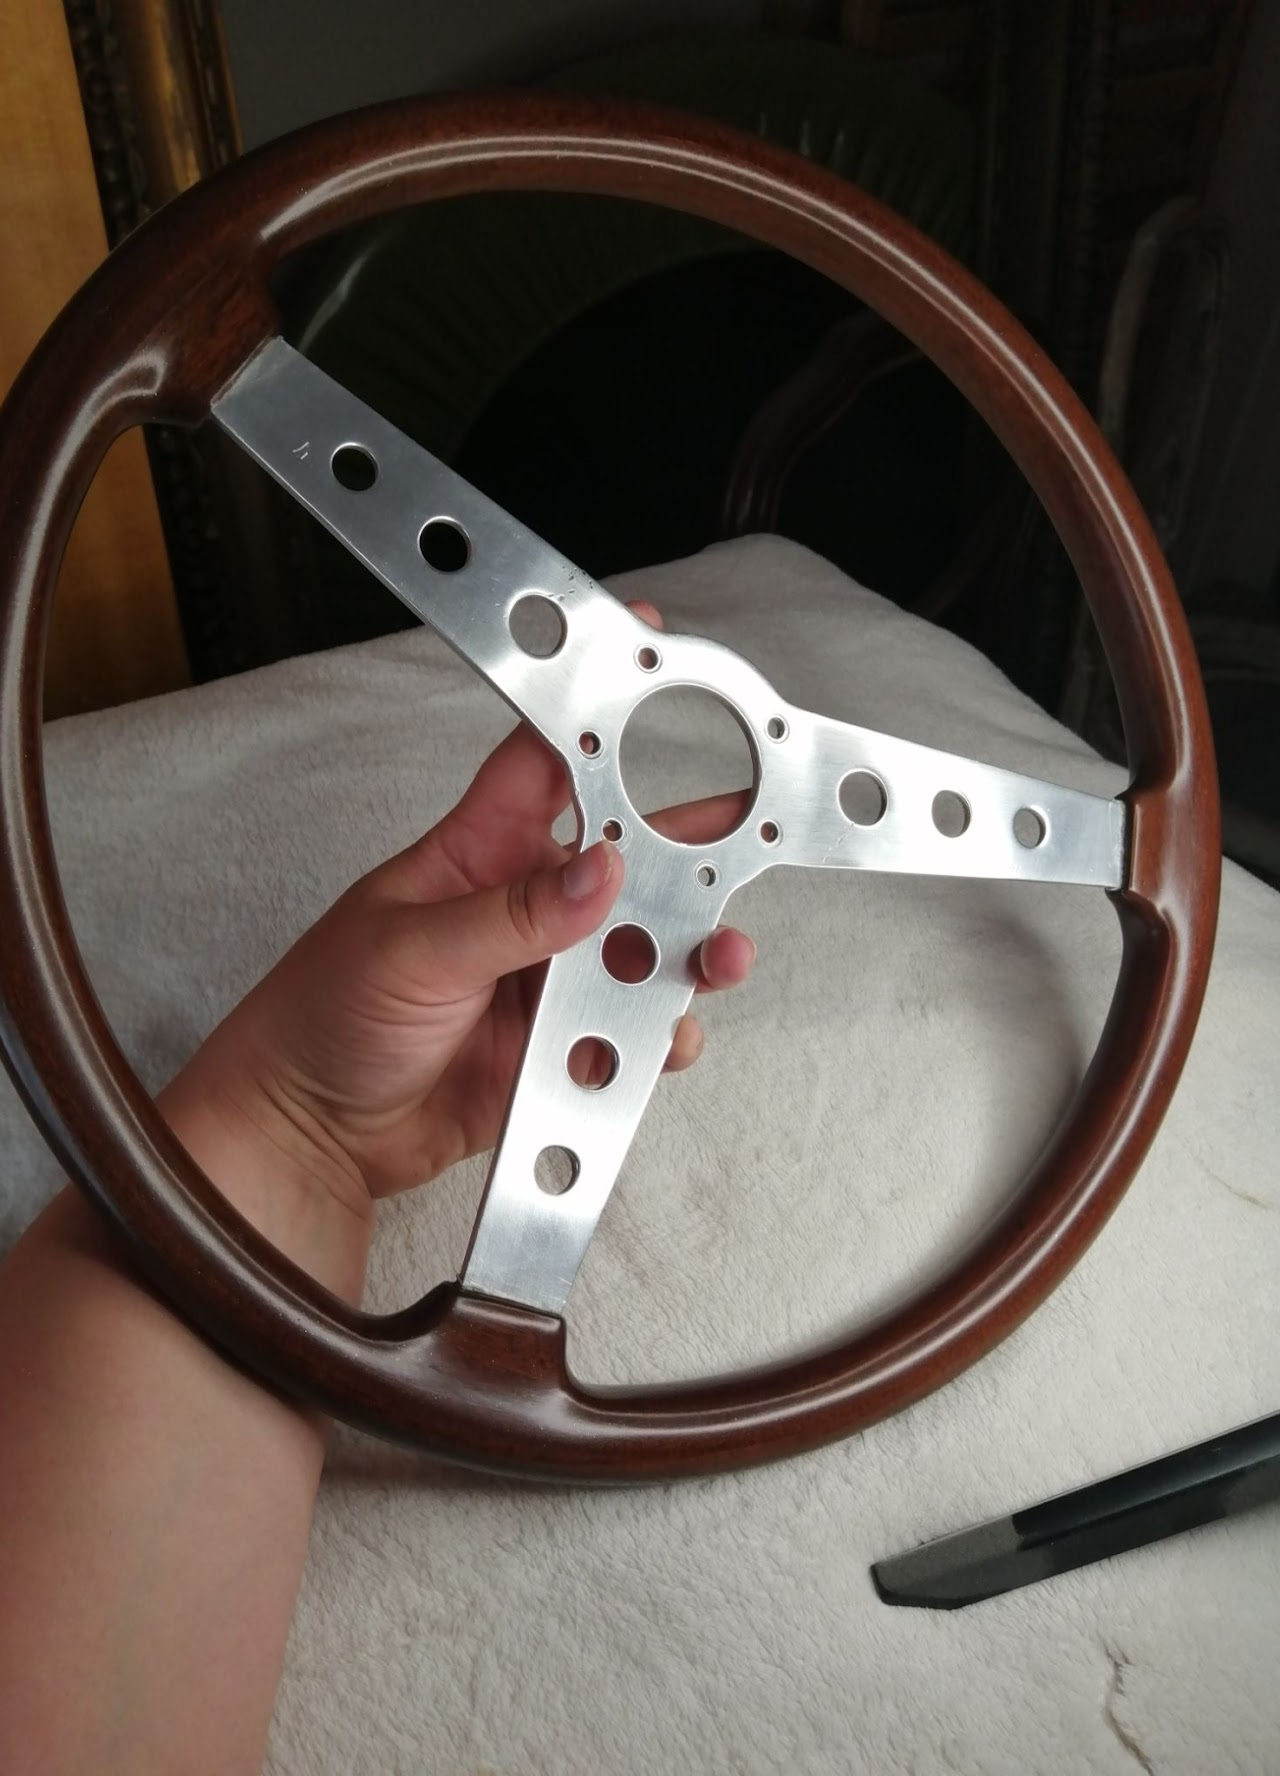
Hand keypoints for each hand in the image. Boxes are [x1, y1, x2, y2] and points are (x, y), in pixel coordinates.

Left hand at [161, 604, 754, 1262]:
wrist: (310, 1133)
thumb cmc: (322, 1016)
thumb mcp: (412, 951)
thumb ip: (514, 916)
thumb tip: (603, 873)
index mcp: (479, 851)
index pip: (549, 757)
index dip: (601, 705)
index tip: (656, 654)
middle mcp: (525, 905)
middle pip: (630, 858)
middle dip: (693, 851)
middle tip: (749, 844)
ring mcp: (547, 976)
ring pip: (645, 949)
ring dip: (689, 953)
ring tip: (714, 961)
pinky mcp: (560, 1045)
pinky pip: (634, 1032)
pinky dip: (658, 1037)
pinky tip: (659, 1040)